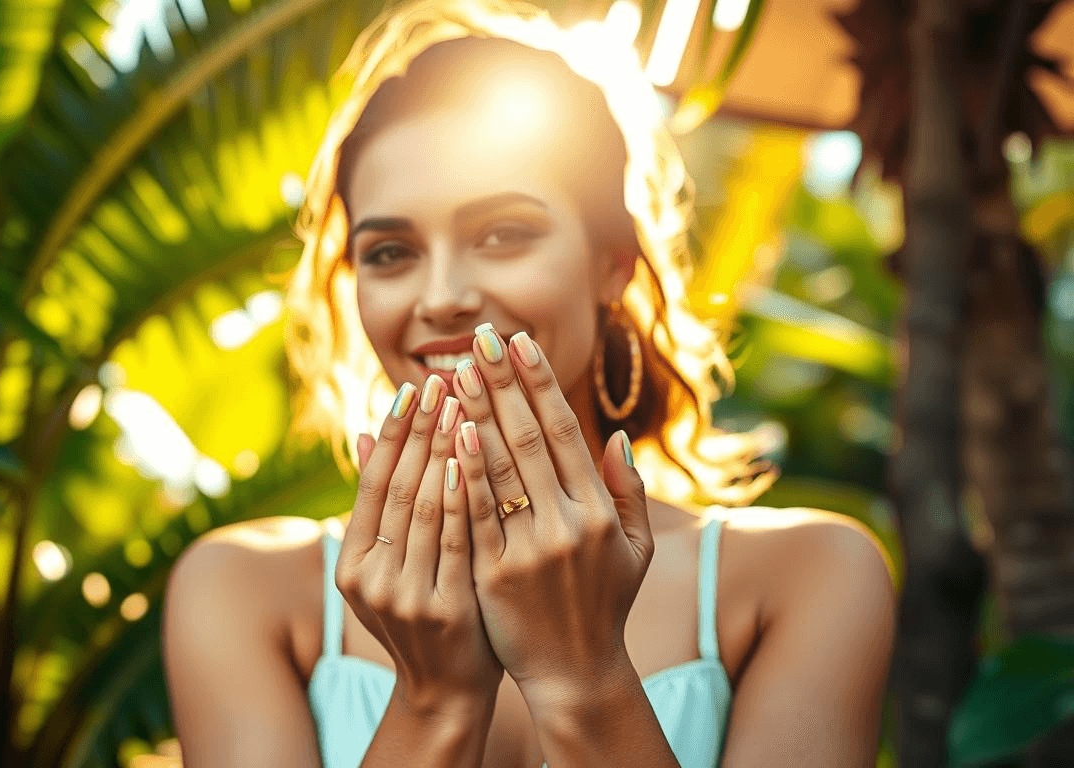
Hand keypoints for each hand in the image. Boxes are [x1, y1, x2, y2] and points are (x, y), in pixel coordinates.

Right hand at [337, 375, 503, 712]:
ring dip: (443, 449)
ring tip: (462, 402)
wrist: (448, 690)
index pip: (372, 483)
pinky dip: (463, 495)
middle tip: (442, 379)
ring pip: (425, 507)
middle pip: (398, 487)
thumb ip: (381, 504)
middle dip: (420, 430)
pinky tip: (474, 456)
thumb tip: (363, 430)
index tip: (411, 387)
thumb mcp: (390, 563)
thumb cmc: (427, 611)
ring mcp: (404, 596)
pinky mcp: (443, 610)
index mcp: (351, 564)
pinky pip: (457, 539)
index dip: (392, 433)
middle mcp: (369, 579)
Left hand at [449, 324, 652, 704]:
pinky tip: (447, 435)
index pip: (564, 432)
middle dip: (502, 384)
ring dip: (475, 414)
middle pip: (527, 439)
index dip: (539, 384)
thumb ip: (628, 491)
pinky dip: (461, 473)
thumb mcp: (635, 550)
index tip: (519, 343)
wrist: (576, 675)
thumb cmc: (604, 605)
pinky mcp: (496, 575)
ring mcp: (531, 550)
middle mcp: (569, 524)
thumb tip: (614, 436)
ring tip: (455, 371)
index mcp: (600, 511)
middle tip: (479, 339)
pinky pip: (475, 514)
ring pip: (498, 469)